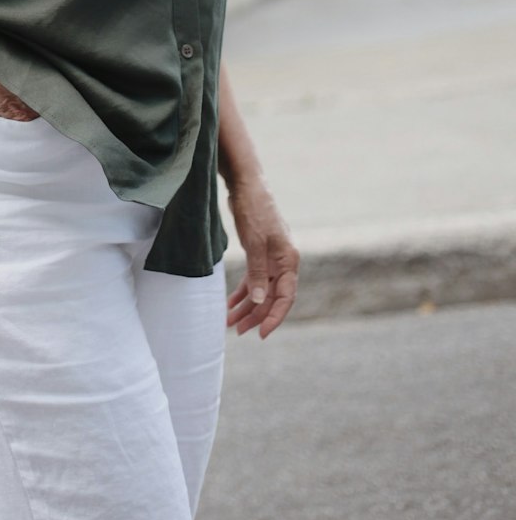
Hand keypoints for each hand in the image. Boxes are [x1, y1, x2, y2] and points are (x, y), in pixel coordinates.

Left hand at [225, 179, 299, 339]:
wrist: (246, 185)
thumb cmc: (254, 210)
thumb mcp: (255, 242)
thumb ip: (257, 273)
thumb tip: (259, 301)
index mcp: (289, 260)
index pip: (286, 297)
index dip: (274, 317)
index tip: (261, 333)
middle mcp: (283, 262)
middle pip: (271, 296)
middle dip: (255, 315)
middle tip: (238, 331)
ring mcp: (271, 258)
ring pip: (261, 290)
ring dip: (247, 306)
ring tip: (230, 322)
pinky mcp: (259, 254)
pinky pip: (253, 279)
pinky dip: (243, 292)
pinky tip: (231, 304)